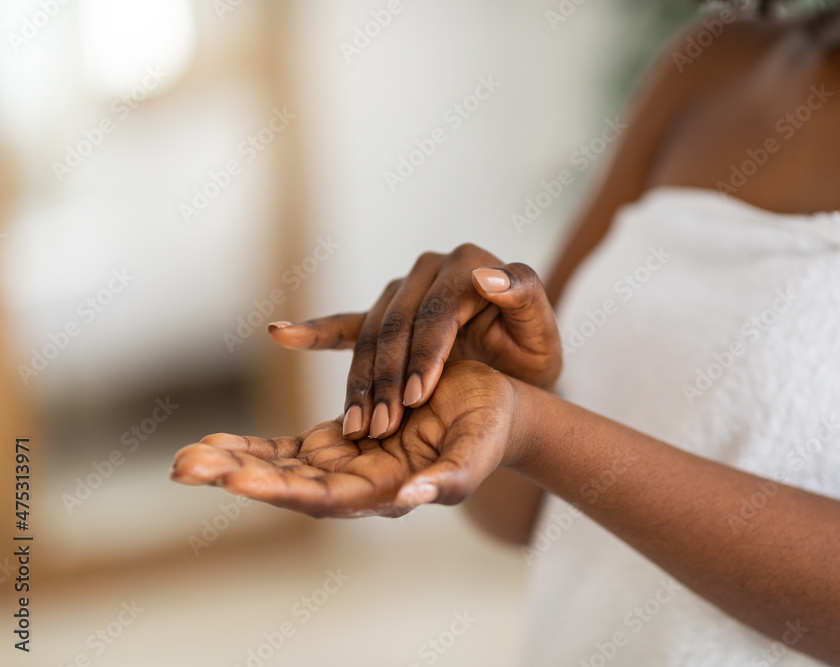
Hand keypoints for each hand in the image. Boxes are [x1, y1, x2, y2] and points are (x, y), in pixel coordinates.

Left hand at [169, 361, 521, 517]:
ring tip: (185, 459)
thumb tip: (412, 495)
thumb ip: (448, 479)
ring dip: (234, 462)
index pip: (323, 496)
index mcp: (386, 489)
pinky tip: (218, 444)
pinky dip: (254, 447)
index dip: (280, 488)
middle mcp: (357, 482)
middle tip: (183, 467)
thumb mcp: (475, 452)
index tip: (235, 478)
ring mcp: (345, 461)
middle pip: (288, 484)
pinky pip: (288, 448)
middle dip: (237, 474)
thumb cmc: (489, 429)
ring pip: (280, 467)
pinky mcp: (341, 439)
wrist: (491, 410)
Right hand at [266, 243, 559, 439]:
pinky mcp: (383, 313)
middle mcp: (432, 268)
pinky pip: (345, 324)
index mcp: (470, 263)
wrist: (519, 366)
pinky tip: (281, 335)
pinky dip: (315, 332)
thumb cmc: (533, 353)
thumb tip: (488, 274)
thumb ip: (526, 298)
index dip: (427, 353)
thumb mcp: (544, 334)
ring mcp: (403, 289)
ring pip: (371, 334)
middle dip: (389, 377)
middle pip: (398, 323)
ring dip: (361, 381)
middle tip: (383, 425)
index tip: (419, 395)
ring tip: (355, 426)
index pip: (439, 310)